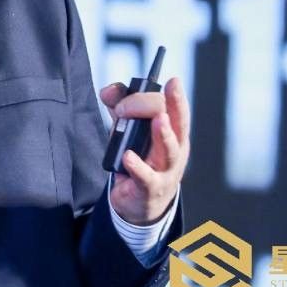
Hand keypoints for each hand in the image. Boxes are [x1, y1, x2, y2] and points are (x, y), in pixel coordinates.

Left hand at [99, 76, 189, 225]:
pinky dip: (137, 166)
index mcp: (174, 133)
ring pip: (169, 150)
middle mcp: (175, 150)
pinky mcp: (150, 189)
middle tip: (168, 88)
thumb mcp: (131, 131)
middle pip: (178, 124)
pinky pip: (146, 178)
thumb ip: (121, 107)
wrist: (141, 203)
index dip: (163, 93)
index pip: (175, 107)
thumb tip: (109, 90)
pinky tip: (128, 157)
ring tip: (159, 120)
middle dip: (173, 104)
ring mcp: (165, 171)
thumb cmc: (141, 161)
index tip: (152, 83)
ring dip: (164, 134)